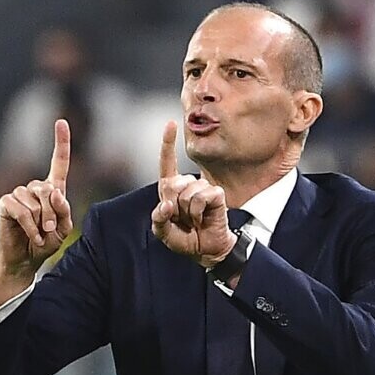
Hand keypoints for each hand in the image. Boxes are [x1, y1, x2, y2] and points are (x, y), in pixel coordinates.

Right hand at [0, 120, 73, 306]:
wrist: (25, 259)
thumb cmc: (45, 243)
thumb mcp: (63, 230)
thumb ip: (64, 211)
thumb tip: (54, 191)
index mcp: (52, 190)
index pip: (59, 162)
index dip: (61, 142)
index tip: (60, 121)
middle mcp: (35, 188)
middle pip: (48, 189)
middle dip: (52, 212)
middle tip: (50, 230)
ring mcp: (19, 194)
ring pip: (35, 201)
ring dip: (40, 222)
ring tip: (39, 235)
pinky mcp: (6, 203)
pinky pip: (22, 210)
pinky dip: (30, 226)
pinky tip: (30, 235)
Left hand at [151, 121, 237, 267]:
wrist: (206, 250)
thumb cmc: (185, 239)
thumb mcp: (164, 233)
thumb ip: (158, 220)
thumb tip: (166, 206)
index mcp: (172, 188)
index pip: (167, 163)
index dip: (168, 143)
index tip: (171, 124)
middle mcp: (188, 184)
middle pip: (172, 184)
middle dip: (173, 205)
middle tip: (182, 219)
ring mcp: (203, 187)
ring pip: (187, 192)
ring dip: (187, 212)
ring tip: (193, 220)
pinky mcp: (216, 194)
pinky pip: (200, 197)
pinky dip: (197, 212)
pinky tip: (202, 219)